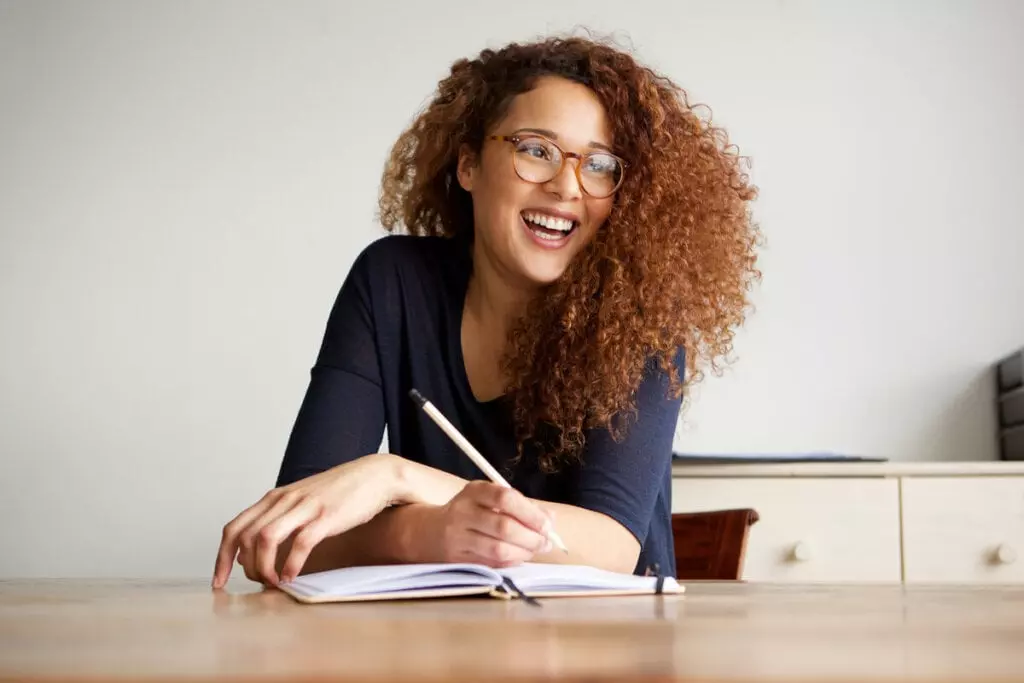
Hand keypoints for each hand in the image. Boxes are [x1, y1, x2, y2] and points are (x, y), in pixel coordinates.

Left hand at [212, 453, 398, 587]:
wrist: (375, 476)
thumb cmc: (340, 493)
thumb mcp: (301, 500)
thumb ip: (279, 519)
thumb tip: (255, 551)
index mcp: (275, 498)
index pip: (234, 529)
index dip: (221, 558)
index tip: (219, 582)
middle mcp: (284, 500)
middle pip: (244, 537)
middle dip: (244, 568)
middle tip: (258, 584)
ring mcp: (304, 507)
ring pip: (265, 539)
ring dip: (264, 568)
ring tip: (274, 583)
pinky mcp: (326, 516)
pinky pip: (299, 543)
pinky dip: (290, 565)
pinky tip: (292, 577)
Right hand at [422, 480, 554, 566]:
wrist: (429, 532)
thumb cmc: (471, 513)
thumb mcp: (490, 501)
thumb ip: (521, 506)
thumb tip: (551, 519)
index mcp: (474, 491)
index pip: (505, 498)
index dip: (530, 513)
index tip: (547, 525)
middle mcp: (462, 512)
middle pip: (504, 527)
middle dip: (531, 538)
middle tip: (545, 542)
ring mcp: (457, 538)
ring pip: (498, 550)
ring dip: (523, 553)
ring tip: (534, 550)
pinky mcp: (456, 559)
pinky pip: (491, 564)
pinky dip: (510, 563)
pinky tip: (517, 557)